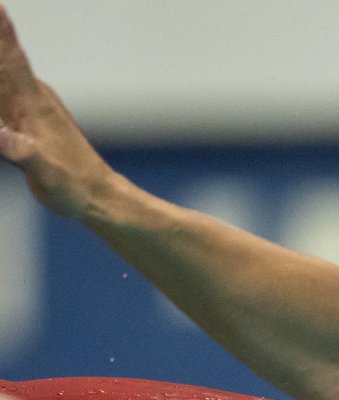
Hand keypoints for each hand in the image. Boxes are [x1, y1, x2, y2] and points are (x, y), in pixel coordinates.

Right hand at [0, 6, 116, 216]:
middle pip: (4, 58)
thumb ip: (22, 152)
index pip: (12, 60)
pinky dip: (3, 85)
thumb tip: (0, 135)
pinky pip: (8, 93)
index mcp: (34, 106)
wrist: (98, 197)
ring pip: (5, 73)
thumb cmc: (74, 187)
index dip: (1, 32)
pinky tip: (5, 90)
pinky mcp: (31, 121)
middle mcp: (33, 99)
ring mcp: (33, 108)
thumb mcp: (45, 173)